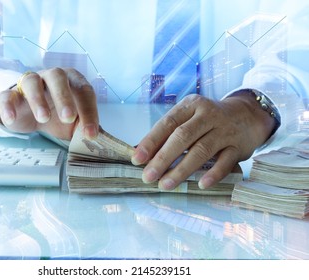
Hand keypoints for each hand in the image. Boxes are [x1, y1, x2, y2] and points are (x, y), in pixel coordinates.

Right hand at [0, 68, 98, 139]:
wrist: (30, 115)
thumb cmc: (57, 115)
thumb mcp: (75, 123)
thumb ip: (86, 128)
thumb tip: (100, 142)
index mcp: (73, 81)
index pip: (84, 91)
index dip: (89, 112)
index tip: (90, 134)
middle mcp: (51, 77)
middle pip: (57, 77)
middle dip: (64, 97)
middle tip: (68, 118)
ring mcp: (30, 83)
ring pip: (31, 82)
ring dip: (38, 99)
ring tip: (43, 118)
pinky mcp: (11, 94)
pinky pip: (7, 95)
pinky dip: (8, 106)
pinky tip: (12, 118)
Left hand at [131, 92, 276, 189]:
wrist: (248, 115)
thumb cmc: (208, 120)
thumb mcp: (189, 118)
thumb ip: (168, 134)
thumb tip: (141, 154)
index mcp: (190, 106)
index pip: (167, 123)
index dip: (151, 141)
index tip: (137, 159)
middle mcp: (207, 115)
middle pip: (182, 137)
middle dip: (163, 158)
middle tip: (148, 176)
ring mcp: (225, 130)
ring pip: (201, 150)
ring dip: (182, 170)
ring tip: (165, 184)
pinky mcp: (238, 146)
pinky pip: (225, 162)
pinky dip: (213, 174)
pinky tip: (201, 185)